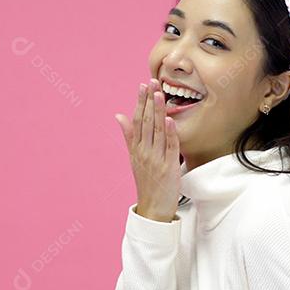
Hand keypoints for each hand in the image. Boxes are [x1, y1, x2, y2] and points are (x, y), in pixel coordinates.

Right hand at [114, 79, 180, 222]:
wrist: (153, 207)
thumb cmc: (146, 181)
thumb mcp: (134, 157)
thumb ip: (128, 135)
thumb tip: (119, 115)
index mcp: (136, 148)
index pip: (138, 120)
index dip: (140, 102)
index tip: (142, 86)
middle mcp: (144, 152)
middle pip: (147, 122)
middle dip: (149, 101)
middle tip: (151, 82)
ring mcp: (156, 159)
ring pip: (158, 131)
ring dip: (159, 112)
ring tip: (160, 94)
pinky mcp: (169, 167)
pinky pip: (170, 148)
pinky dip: (170, 134)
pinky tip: (170, 120)